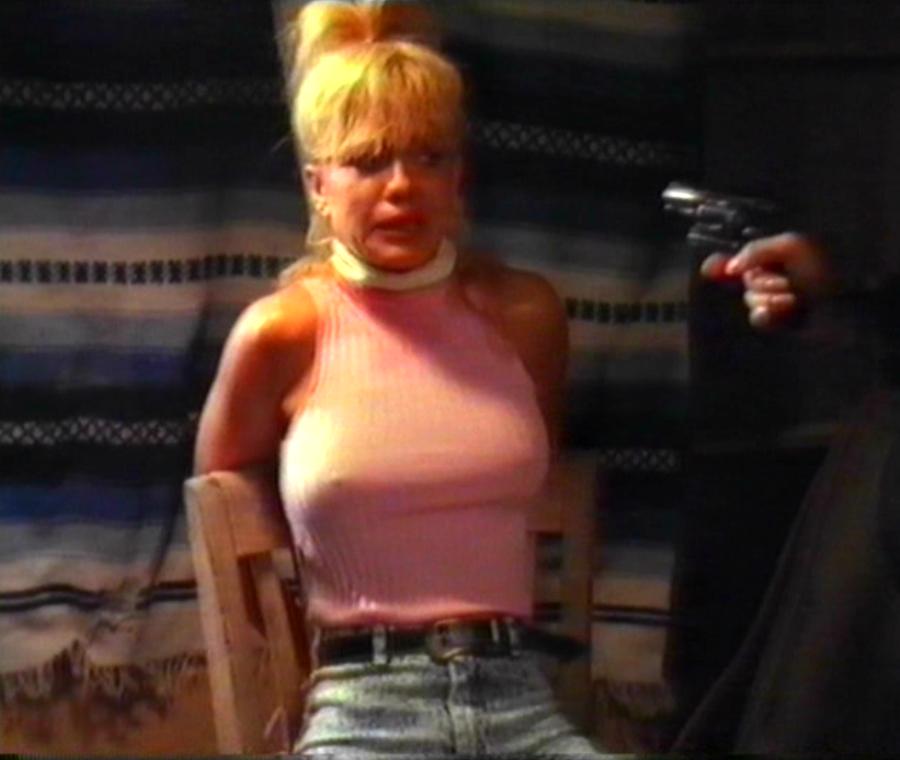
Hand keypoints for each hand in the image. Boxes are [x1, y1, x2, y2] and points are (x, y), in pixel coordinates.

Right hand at [700, 233, 832, 328]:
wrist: (842, 307)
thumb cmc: (824, 273)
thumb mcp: (792, 246)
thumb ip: (755, 250)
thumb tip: (731, 267)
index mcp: (782, 256)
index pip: (744, 257)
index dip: (725, 263)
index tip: (710, 268)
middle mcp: (778, 276)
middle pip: (745, 279)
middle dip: (763, 281)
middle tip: (788, 283)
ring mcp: (777, 301)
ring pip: (751, 298)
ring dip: (771, 298)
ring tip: (796, 299)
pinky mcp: (779, 322)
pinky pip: (757, 316)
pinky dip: (768, 313)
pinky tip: (785, 311)